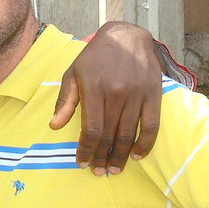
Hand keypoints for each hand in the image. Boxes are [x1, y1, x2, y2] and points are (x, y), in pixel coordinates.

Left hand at [53, 22, 163, 173]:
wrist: (127, 36)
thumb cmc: (96, 57)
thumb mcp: (74, 73)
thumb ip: (66, 100)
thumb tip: (55, 126)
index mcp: (95, 89)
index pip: (92, 129)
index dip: (86, 150)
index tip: (82, 163)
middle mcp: (117, 93)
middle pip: (110, 136)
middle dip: (102, 158)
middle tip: (98, 171)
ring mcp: (137, 94)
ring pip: (129, 134)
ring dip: (121, 156)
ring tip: (115, 169)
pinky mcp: (154, 95)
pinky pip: (151, 126)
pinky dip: (145, 144)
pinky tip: (137, 155)